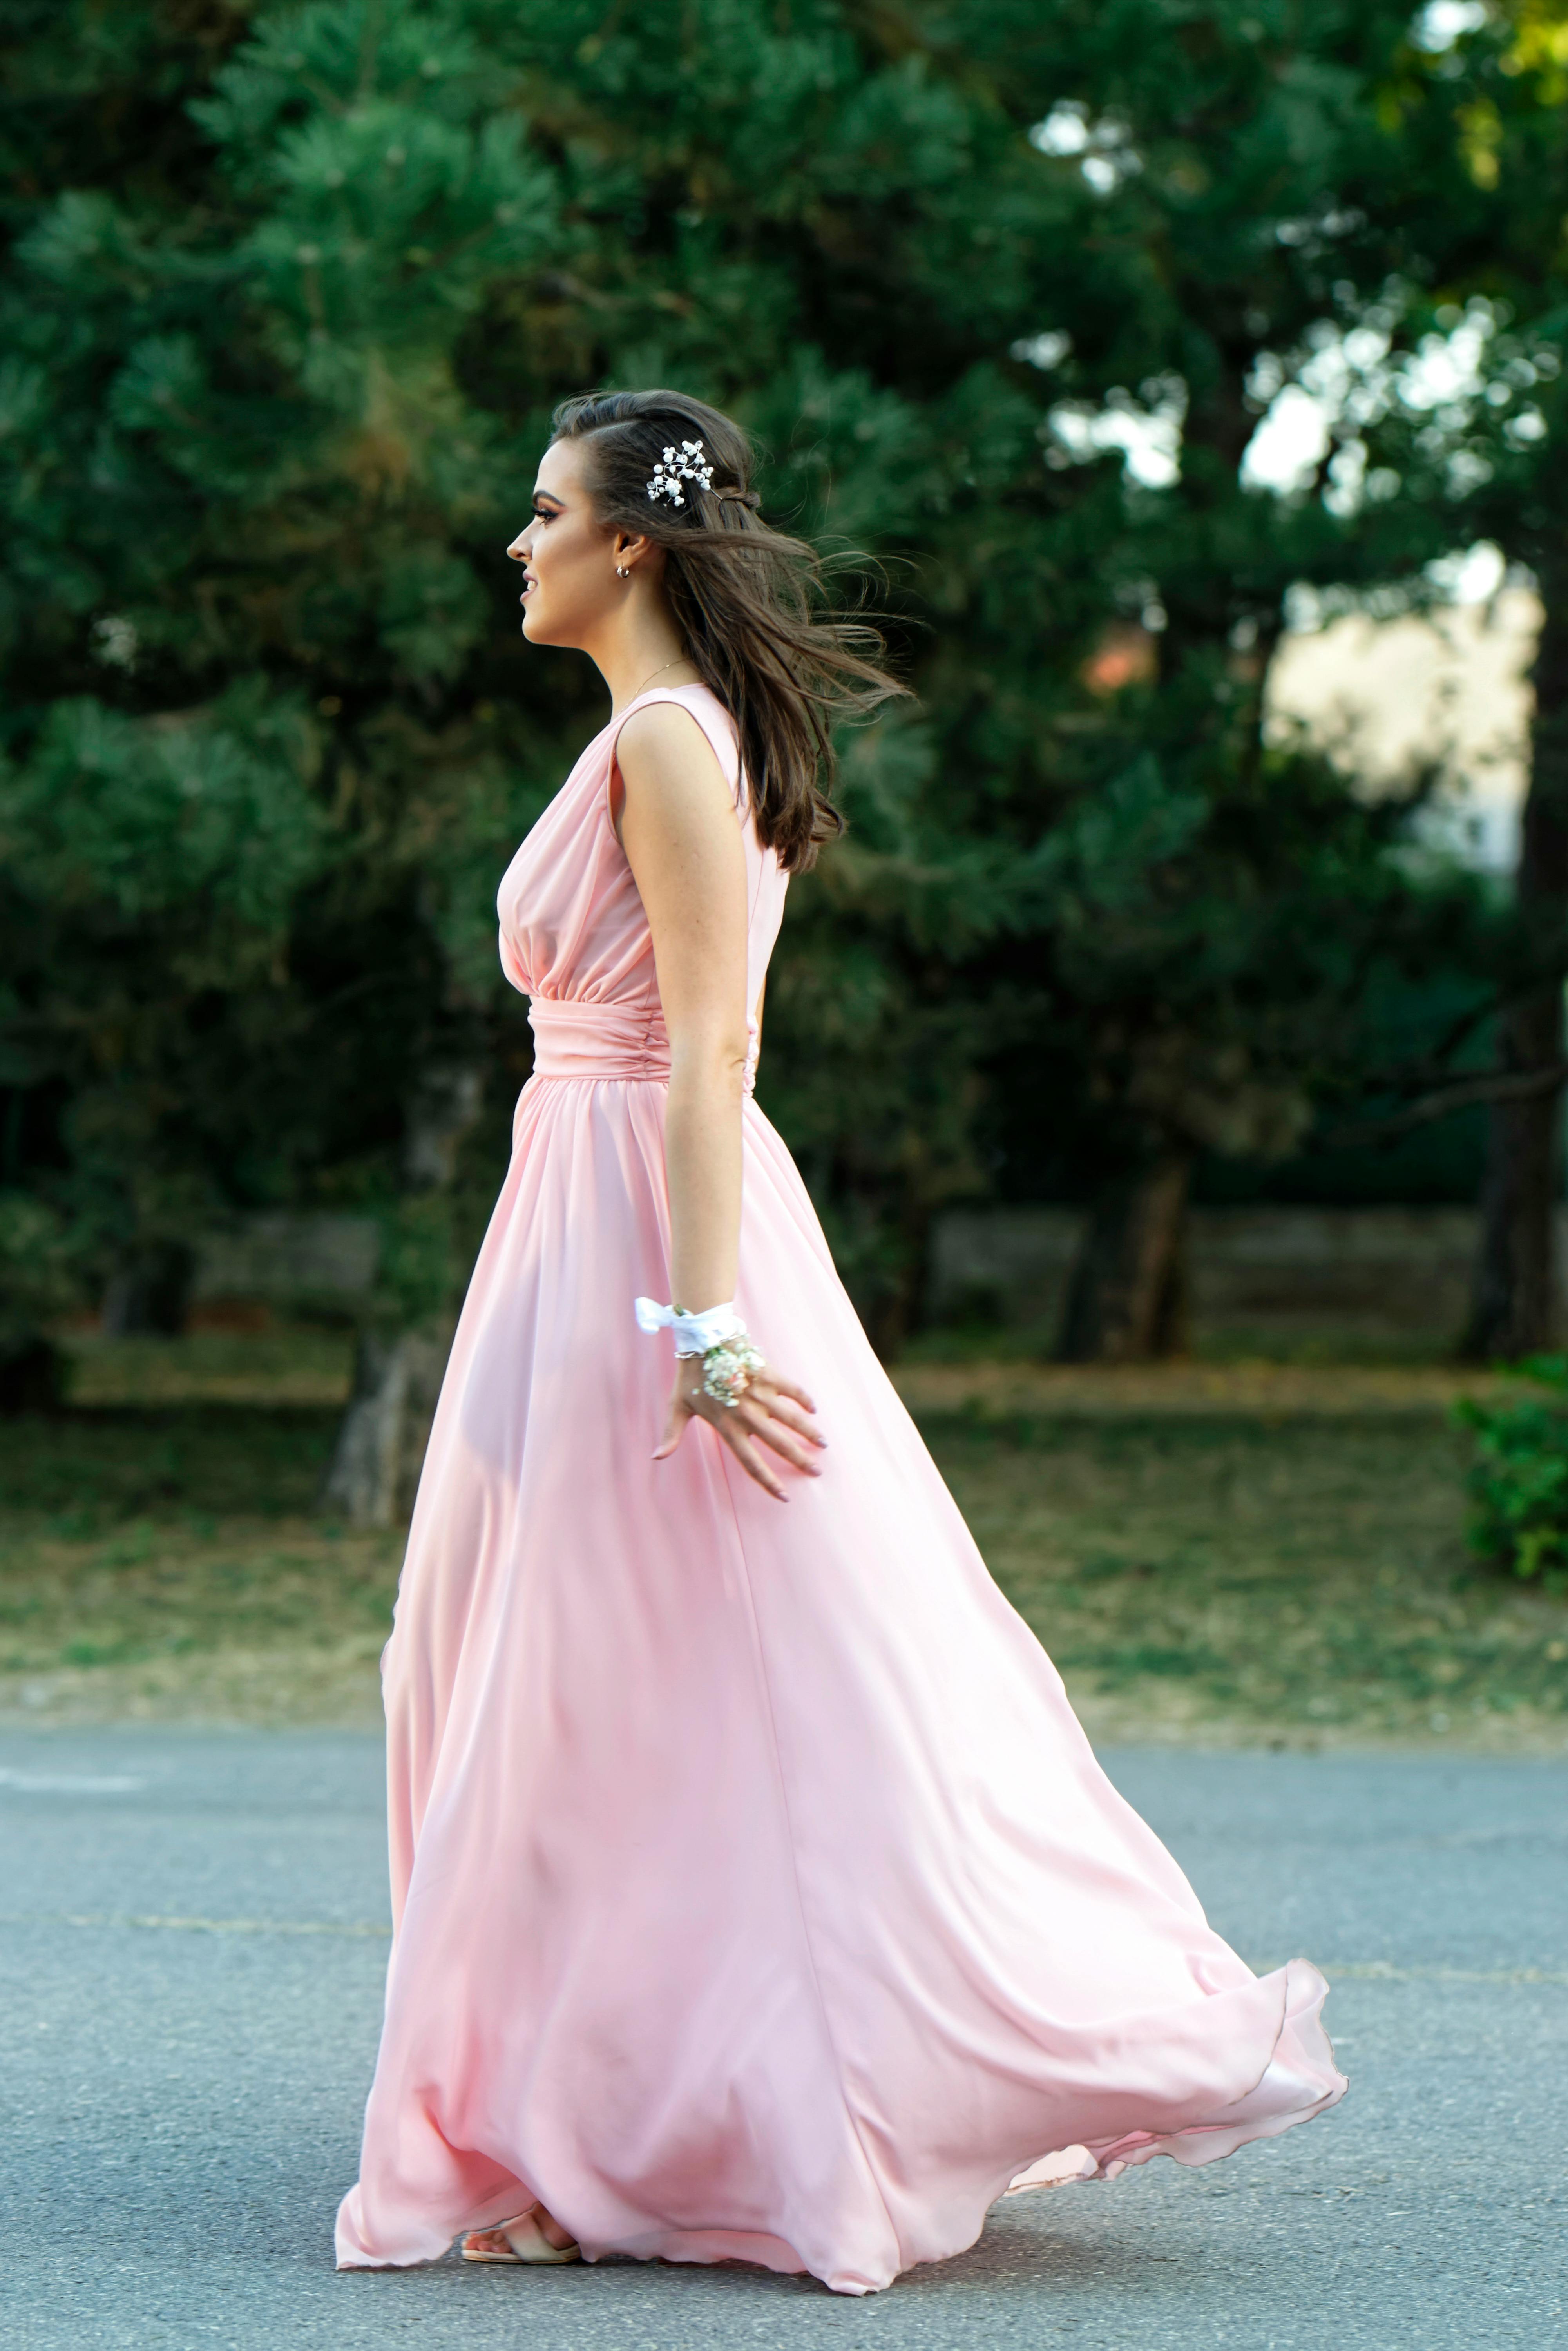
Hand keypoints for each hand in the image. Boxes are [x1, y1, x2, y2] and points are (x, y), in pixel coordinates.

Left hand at [654, 1357, 824, 1500]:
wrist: (703, 1338)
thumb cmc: (690, 1374)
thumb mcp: (677, 1406)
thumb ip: (671, 1434)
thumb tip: (656, 1457)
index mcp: (728, 1427)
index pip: (751, 1463)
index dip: (768, 1482)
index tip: (784, 1495)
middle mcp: (748, 1415)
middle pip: (780, 1445)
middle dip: (800, 1460)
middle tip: (817, 1471)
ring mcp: (761, 1395)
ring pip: (792, 1420)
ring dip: (810, 1433)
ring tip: (824, 1445)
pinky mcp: (769, 1375)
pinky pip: (793, 1390)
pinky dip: (804, 1400)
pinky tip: (814, 1410)